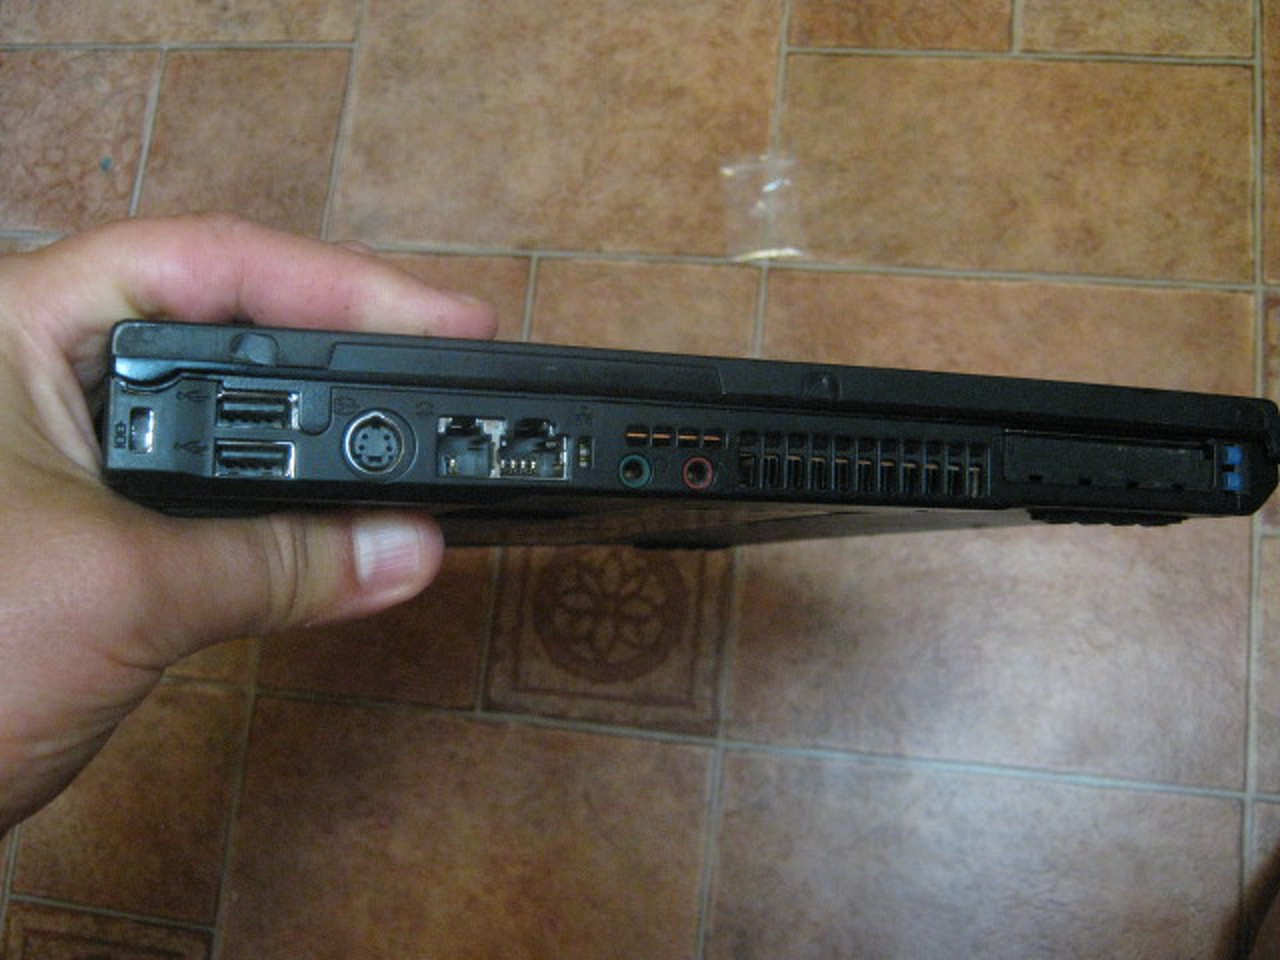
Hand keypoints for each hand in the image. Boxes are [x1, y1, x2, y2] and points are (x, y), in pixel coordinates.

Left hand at [0, 214, 495, 828]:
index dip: (339, 288)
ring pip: (225, 418)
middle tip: (448, 359)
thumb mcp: (120, 592)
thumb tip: (407, 546)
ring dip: (320, 434)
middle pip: (223, 326)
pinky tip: (347, 512)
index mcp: (14, 332)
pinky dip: (288, 507)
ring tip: (413, 425)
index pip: (201, 266)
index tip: (446, 322)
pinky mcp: (93, 525)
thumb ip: (281, 561)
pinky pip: (217, 495)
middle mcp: (41, 377)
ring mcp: (69, 453)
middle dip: (343, 347)